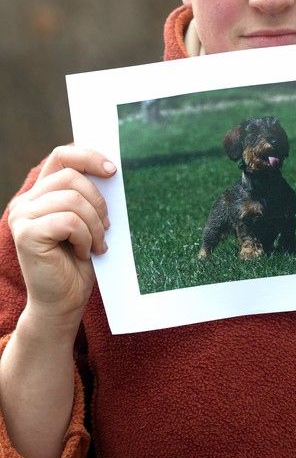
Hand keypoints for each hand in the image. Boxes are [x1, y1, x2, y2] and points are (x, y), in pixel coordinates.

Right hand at [8, 146, 115, 330]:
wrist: (64, 301)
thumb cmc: (78, 262)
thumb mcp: (88, 220)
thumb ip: (88, 195)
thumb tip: (110, 168)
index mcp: (40, 193)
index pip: (61, 156)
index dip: (88, 156)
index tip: (112, 170)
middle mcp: (26, 202)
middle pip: (71, 177)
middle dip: (98, 202)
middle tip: (106, 226)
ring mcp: (22, 217)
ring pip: (73, 200)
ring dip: (94, 225)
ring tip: (96, 244)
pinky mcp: (26, 234)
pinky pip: (69, 221)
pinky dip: (85, 237)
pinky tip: (83, 253)